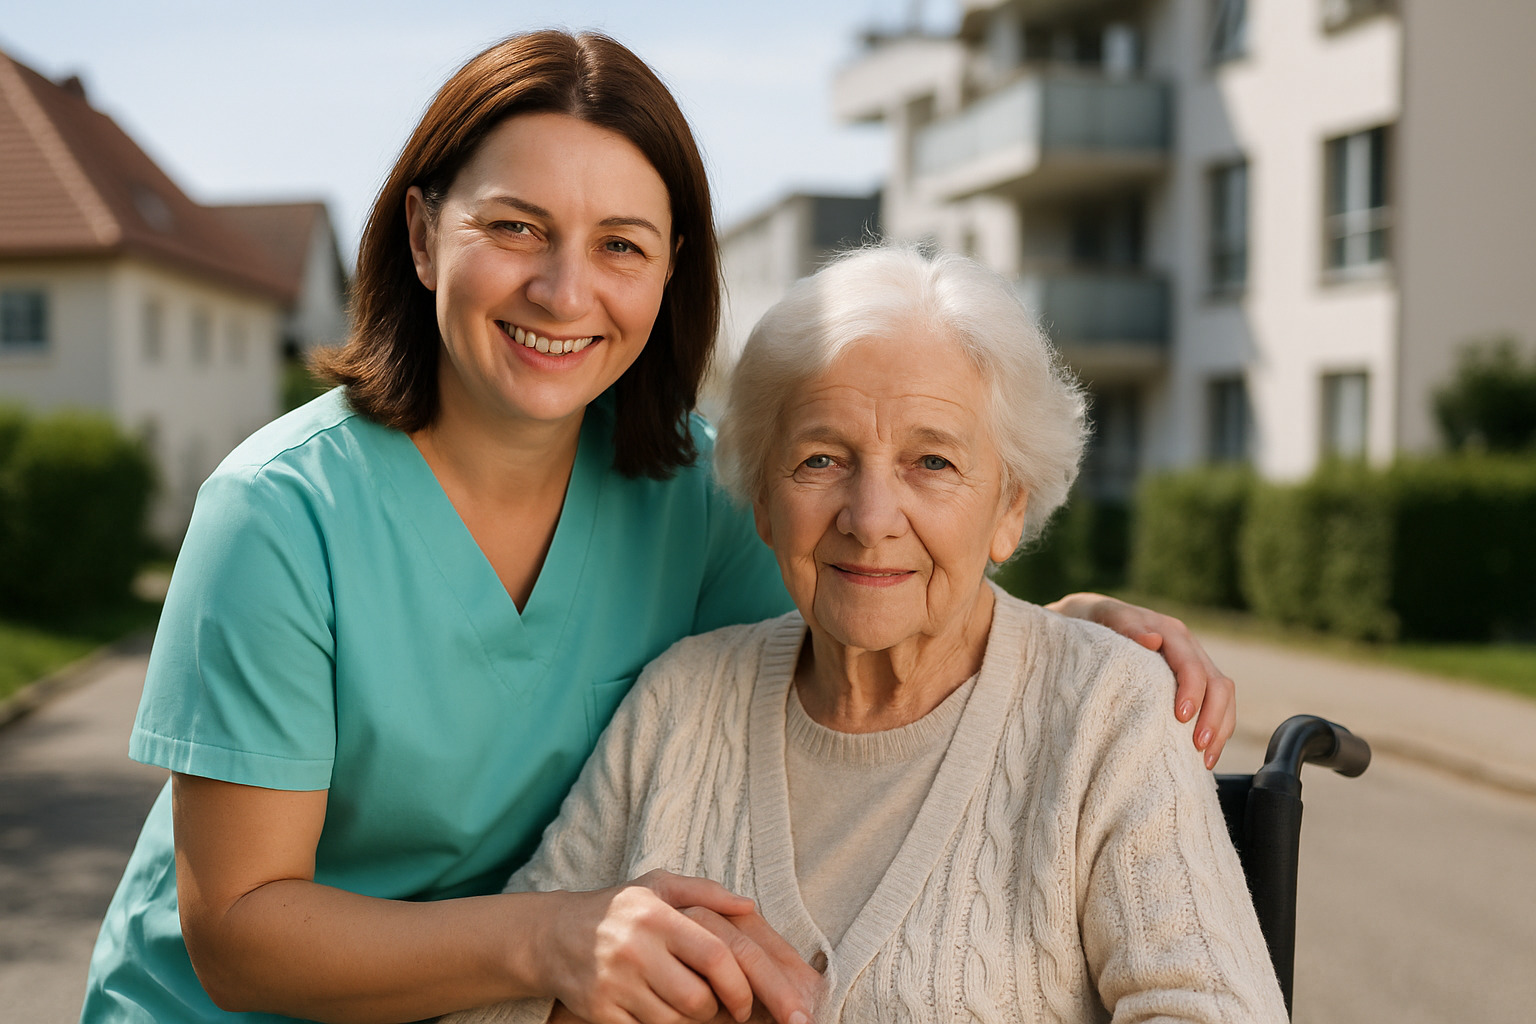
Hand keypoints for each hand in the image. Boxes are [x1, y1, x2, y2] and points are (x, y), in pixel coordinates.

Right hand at [534, 870, 814, 1023]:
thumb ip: (706, 891)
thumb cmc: (620, 909)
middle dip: (715, 1009)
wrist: (553, 934)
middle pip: (698, 1000)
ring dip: (687, 1020)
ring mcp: (614, 983)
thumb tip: (749, 905)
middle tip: (714, 1004)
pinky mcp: (599, 1010)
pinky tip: (657, 1011)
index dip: (740, 985)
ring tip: (684, 1003)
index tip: (745, 1002)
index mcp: (656, 917)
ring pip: (673, 1022)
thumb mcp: (659, 886)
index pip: (715, 956)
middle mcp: (635, 949)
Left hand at [1046, 593, 1235, 767]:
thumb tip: (1152, 640)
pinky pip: (1217, 705)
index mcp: (1171, 632)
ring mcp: (1194, 664)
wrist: (1093, 619)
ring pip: (1224, 697)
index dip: (1191, 692)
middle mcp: (1188, 647)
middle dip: (1213, 717)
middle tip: (1198, 746)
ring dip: (1220, 728)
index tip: (1181, 717)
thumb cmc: (1096, 622)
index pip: (1192, 665)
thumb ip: (1126, 627)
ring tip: (1206, 760)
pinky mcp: (1193, 682)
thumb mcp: (1106, 619)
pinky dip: (1217, 730)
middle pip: (1218, 684)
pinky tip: (1206, 756)